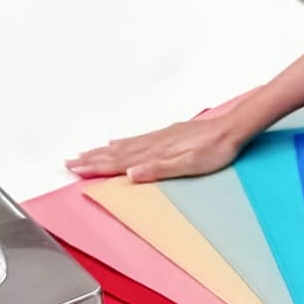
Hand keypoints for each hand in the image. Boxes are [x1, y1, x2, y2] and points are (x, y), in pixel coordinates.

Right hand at [67, 115, 243, 182]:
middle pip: (116, 152)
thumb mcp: (189, 165)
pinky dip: (123, 142)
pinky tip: (118, 141)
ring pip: (125, 145)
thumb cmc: (215, 150)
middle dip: (92, 158)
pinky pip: (138, 138)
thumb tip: (130, 174)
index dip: (96, 166)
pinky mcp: (169, 134)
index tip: (74, 168)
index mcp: (155, 153)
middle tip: (70, 161)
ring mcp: (161, 137)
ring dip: (103, 150)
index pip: (119, 162)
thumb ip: (158, 169)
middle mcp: (154, 143)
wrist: (233, 128)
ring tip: (86, 152)